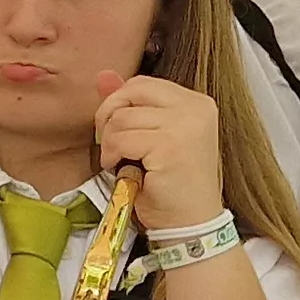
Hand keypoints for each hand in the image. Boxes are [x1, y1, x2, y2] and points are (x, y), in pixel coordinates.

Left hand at [90, 71, 225, 231]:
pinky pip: (121, 139)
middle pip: (132, 91)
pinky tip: (122, 170)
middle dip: (110, 116)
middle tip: (111, 144)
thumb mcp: (151, 138)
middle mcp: (195, 108)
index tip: (116, 130)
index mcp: (195, 103)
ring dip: (111, 143)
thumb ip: (130, 105)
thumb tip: (103, 76)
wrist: (190, 223)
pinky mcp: (170, 146)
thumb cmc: (171, 185)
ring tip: (122, 162)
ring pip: (122, 117)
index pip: (142, 84)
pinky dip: (112, 155)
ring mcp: (185, 126)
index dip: (119, 104)